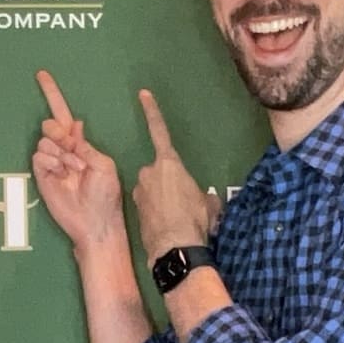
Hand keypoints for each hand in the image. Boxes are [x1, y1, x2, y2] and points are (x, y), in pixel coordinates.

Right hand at [31, 70, 124, 251]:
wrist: (94, 221)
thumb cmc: (105, 195)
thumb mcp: (103, 164)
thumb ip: (85, 144)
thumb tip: (75, 124)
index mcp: (80, 144)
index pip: (64, 115)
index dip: (53, 94)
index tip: (41, 74)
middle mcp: (64, 151)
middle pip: (51, 125)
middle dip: (60, 133)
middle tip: (73, 151)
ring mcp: (51, 163)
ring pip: (44, 141)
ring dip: (61, 154)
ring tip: (73, 171)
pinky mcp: (41, 176)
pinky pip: (38, 156)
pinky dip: (51, 162)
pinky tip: (61, 175)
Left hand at [132, 90, 214, 264]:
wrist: (175, 248)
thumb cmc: (195, 219)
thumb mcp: (209, 203)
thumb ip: (203, 194)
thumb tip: (205, 199)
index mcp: (169, 163)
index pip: (159, 131)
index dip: (151, 111)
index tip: (143, 94)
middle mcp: (149, 172)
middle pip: (158, 172)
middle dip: (166, 185)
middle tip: (181, 204)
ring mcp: (139, 191)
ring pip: (151, 190)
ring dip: (160, 200)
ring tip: (176, 219)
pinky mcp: (134, 209)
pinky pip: (147, 207)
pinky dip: (155, 214)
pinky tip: (166, 228)